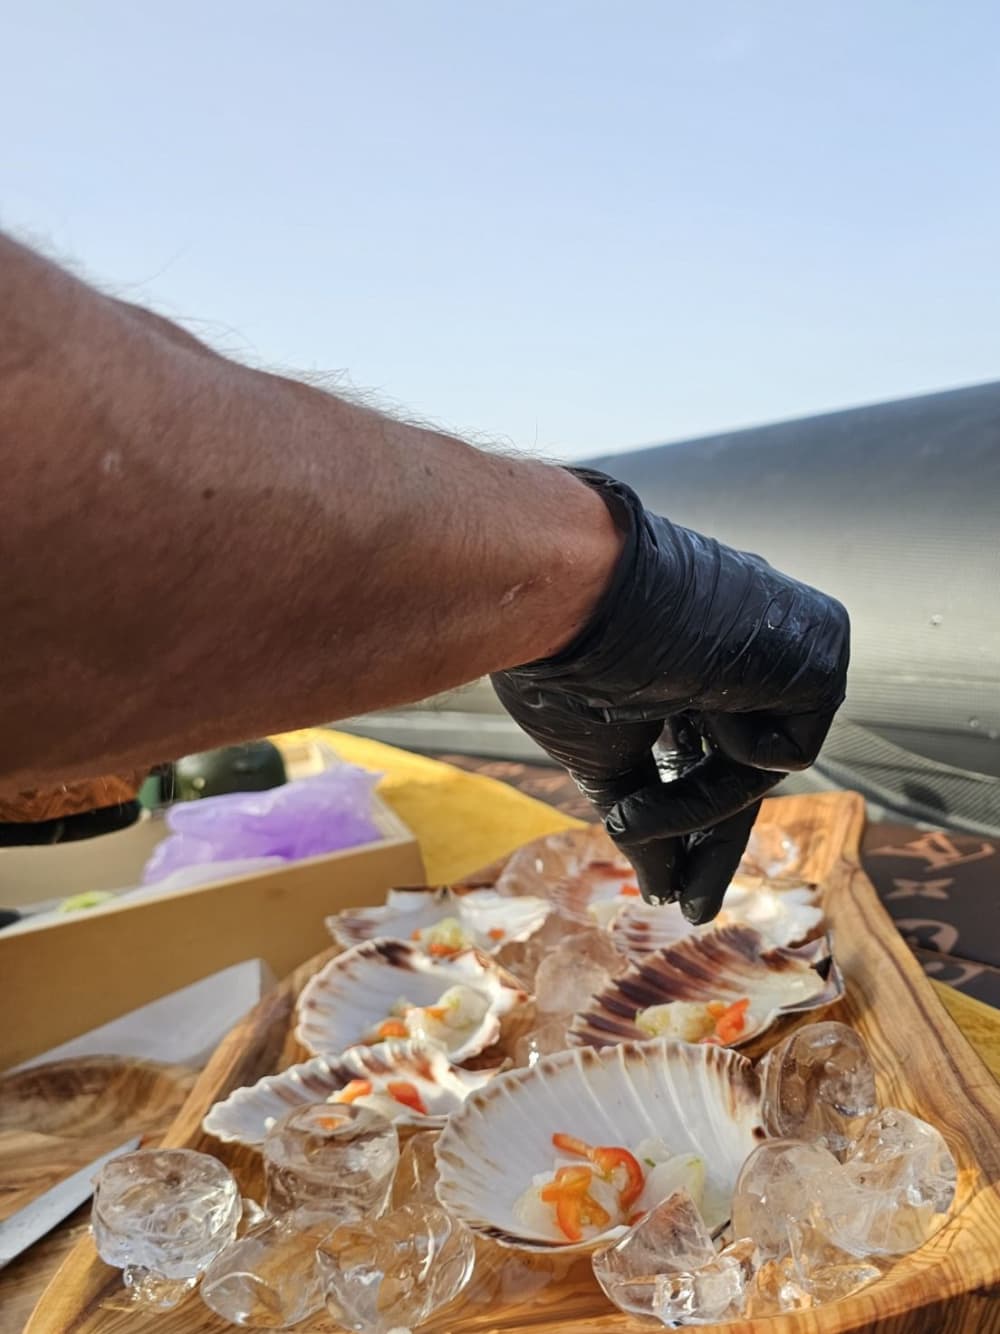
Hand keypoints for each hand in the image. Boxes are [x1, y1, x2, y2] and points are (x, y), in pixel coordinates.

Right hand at [492, 468, 849, 922]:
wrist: (571, 594)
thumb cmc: (563, 660)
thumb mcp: (603, 758)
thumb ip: (646, 822)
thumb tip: (662, 893)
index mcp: (682, 655)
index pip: (698, 749)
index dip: (683, 814)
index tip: (670, 885)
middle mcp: (735, 647)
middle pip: (738, 767)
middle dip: (710, 838)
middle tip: (689, 908)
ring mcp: (777, 643)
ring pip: (758, 765)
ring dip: (694, 807)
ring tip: (626, 817)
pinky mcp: (815, 649)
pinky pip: (790, 748)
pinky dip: (738, 754)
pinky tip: (696, 709)